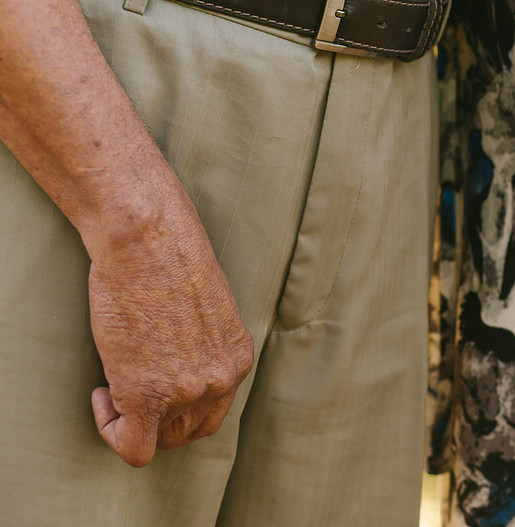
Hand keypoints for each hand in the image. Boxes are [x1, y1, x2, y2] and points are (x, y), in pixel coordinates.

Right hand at [84, 183, 253, 467]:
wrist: (147, 240)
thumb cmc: (167, 262)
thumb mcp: (206, 312)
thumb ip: (202, 346)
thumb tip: (178, 364)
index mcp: (238, 358)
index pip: (214, 409)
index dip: (180, 405)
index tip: (153, 378)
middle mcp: (221, 379)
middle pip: (191, 431)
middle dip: (160, 422)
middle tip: (130, 394)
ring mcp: (187, 390)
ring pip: (161, 441)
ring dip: (133, 422)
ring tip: (114, 386)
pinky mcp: (149, 395)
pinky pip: (134, 448)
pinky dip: (112, 431)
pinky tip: (102, 394)